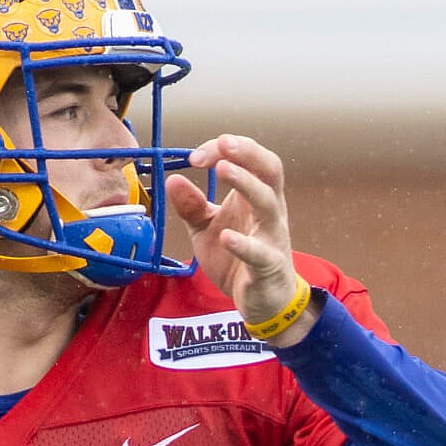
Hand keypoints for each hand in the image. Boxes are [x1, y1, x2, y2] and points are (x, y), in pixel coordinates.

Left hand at [165, 136, 318, 345]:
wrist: (262, 302)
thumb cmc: (237, 259)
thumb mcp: (207, 229)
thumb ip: (192, 207)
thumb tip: (173, 180)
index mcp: (255, 197)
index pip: (248, 160)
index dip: (224, 151)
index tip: (195, 157)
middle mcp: (269, 211)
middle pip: (270, 170)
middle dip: (248, 152)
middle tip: (223, 142)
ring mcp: (272, 237)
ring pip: (268, 203)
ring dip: (246, 183)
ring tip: (223, 169)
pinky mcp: (269, 267)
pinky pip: (260, 253)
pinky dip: (244, 244)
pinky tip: (226, 237)